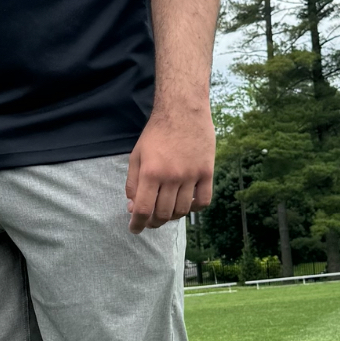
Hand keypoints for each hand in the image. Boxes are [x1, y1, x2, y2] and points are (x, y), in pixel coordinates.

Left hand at [124, 105, 214, 232]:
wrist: (183, 111)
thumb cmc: (156, 133)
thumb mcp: (136, 155)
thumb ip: (132, 182)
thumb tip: (133, 206)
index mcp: (151, 172)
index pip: (143, 209)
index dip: (137, 224)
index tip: (134, 229)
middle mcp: (172, 177)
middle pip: (163, 214)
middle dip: (153, 222)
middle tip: (149, 220)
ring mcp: (191, 176)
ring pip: (182, 210)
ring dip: (171, 216)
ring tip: (165, 212)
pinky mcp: (207, 172)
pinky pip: (203, 201)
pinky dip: (194, 209)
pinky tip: (186, 204)